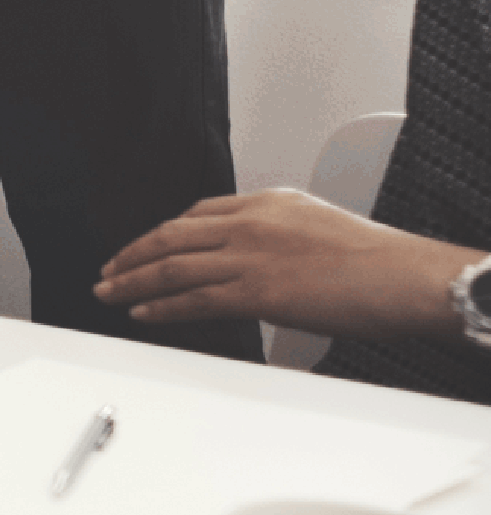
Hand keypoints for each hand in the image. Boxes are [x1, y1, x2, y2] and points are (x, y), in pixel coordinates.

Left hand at [99, 187, 471, 343]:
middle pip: (172, 235)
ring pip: (170, 266)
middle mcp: (252, 223)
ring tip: (109, 292)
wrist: (405, 277)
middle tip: (110, 267)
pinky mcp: (252, 291)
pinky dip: (159, 307)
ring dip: (132, 281)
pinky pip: (190, 299)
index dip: (167, 231)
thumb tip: (270, 262)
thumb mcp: (324, 227)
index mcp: (270, 202)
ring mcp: (248, 256)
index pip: (201, 212)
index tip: (149, 243)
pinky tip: (142, 312)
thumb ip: (285, 237)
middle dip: (133, 252)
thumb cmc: (381, 261)